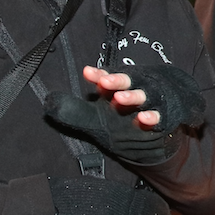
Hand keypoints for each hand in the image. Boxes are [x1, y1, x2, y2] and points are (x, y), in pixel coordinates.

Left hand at [45, 64, 204, 163]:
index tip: (87, 72)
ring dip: (133, 96)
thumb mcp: (96, 119)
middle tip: (104, 81)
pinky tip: (144, 119)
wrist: (157, 141)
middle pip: (128, 82)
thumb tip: (48, 101)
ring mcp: (152, 103)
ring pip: (144, 95)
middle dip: (116, 81)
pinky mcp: (166, 118)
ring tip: (120, 98)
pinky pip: (161, 116)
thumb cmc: (124, 124)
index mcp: (120, 88)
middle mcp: (136, 91)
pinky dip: (153, 117)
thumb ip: (75, 111)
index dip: (98, 75)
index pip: (108, 78)